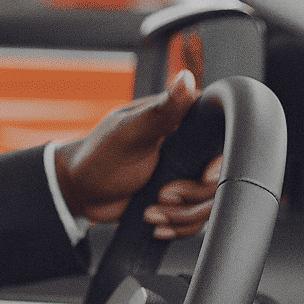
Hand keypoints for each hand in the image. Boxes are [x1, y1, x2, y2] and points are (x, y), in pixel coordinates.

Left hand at [55, 70, 223, 239]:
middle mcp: (188, 148)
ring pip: (209, 203)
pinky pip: (195, 220)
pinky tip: (154, 221)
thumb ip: (162, 110)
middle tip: (163, 194)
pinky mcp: (178, 199)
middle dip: (192, 196)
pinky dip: (177, 226)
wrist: (79, 191)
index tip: (204, 176)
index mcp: (181, 122)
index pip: (223, 139)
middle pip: (220, 178)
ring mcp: (184, 175)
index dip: (219, 162)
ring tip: (150, 211)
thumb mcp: (130, 133)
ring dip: (180, 215)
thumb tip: (185, 77)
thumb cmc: (98, 156)